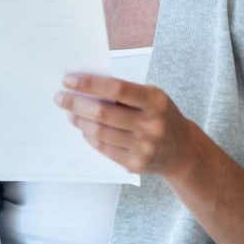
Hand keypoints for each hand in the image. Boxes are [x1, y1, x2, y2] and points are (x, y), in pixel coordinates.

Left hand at [53, 71, 197, 177]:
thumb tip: (86, 89)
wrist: (183, 151)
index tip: (68, 80)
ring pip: (99, 132)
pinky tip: (84, 129)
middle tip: (60, 98)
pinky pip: (103, 148)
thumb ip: (124, 94)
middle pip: (102, 113)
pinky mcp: (134, 163)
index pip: (116, 89)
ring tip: (71, 113)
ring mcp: (143, 147)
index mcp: (155, 101)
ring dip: (80, 121)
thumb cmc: (162, 117)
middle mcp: (151, 125)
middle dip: (76, 104)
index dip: (89, 84)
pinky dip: (90, 137)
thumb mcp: (152, 98)